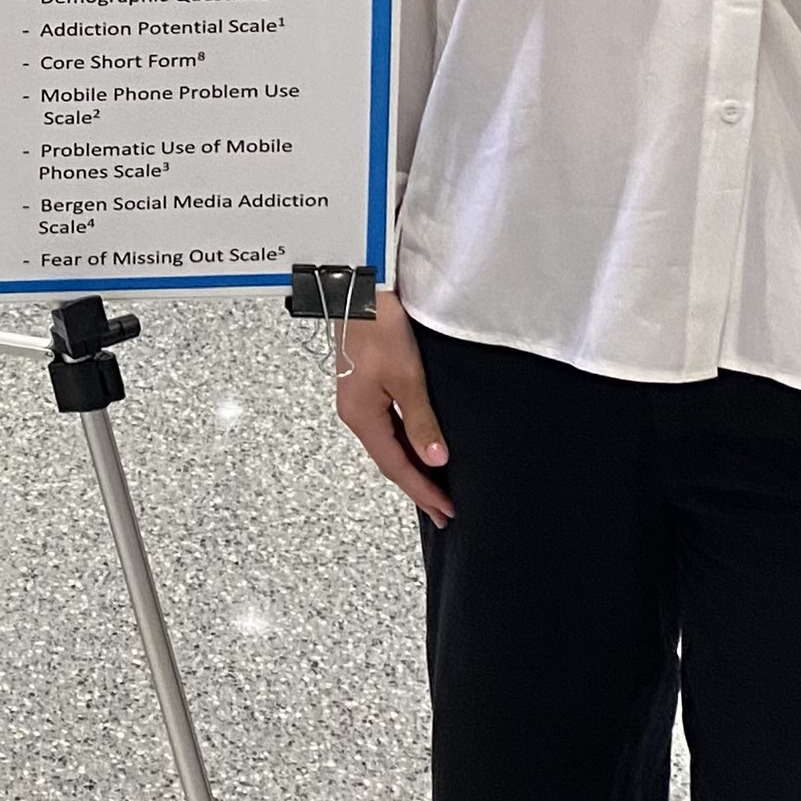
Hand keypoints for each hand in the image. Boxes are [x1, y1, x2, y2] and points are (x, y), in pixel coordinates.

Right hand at [334, 289, 452, 522]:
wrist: (359, 289)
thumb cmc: (380, 328)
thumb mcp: (407, 377)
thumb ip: (422, 421)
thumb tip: (436, 460)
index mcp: (362, 417)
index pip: (397, 466)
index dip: (422, 490)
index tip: (445, 510)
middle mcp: (355, 414)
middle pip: (389, 460)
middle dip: (417, 486)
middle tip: (443, 511)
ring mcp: (357, 401)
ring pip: (387, 446)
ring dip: (411, 468)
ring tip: (435, 489)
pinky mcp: (363, 387)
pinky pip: (386, 429)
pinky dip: (404, 446)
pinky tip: (418, 450)